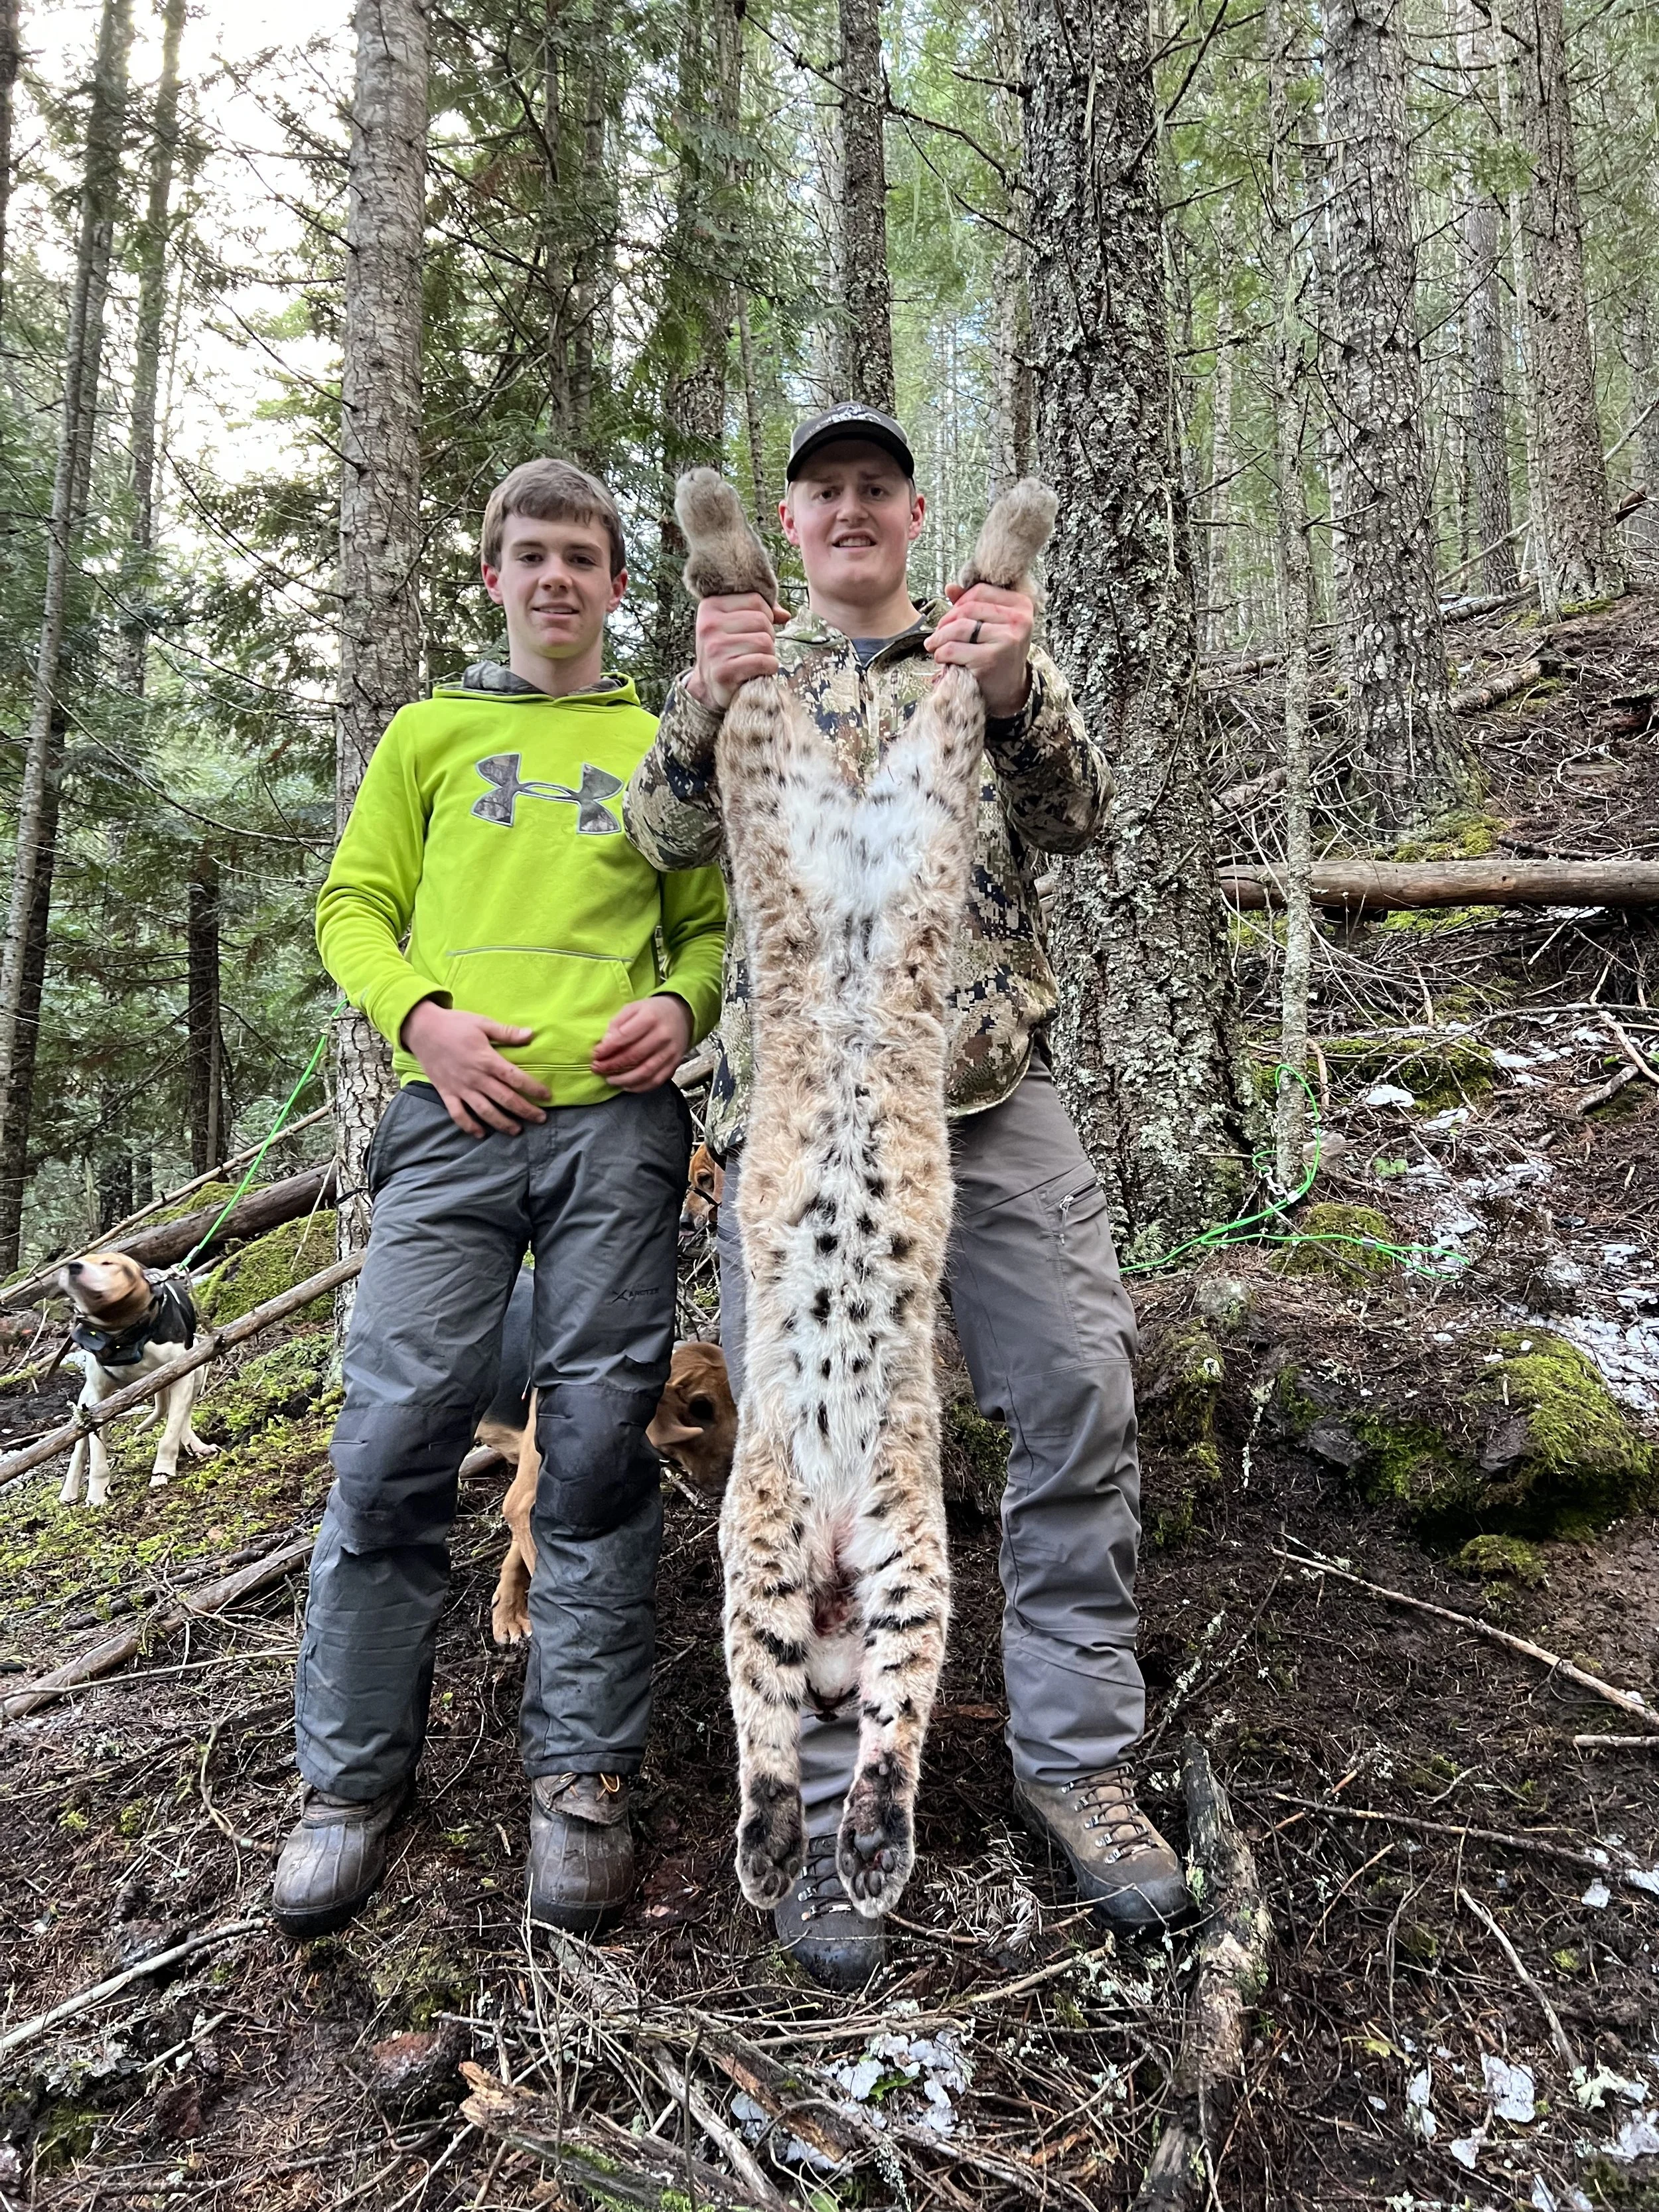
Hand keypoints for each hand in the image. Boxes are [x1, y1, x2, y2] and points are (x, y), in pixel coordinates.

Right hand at [401, 999, 550, 1137]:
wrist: (422, 1029)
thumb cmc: (454, 1024)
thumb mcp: (482, 1023)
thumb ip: (506, 1032)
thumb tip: (531, 1034)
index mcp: (486, 1059)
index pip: (515, 1078)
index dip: (533, 1088)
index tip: (547, 1096)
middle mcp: (475, 1077)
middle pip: (504, 1099)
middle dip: (525, 1111)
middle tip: (541, 1119)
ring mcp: (460, 1087)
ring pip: (484, 1111)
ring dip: (501, 1123)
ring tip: (516, 1130)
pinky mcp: (446, 1092)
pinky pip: (458, 1114)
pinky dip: (468, 1126)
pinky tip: (480, 1134)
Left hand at [591, 994, 692, 1092]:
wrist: (681, 1015)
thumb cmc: (652, 1012)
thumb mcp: (633, 1008)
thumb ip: (617, 1024)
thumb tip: (605, 1043)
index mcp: (650, 1018)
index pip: (624, 1037)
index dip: (607, 1048)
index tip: (595, 1054)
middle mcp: (663, 1035)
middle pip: (634, 1056)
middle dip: (612, 1065)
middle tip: (598, 1068)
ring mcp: (671, 1051)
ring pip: (645, 1072)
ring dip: (624, 1080)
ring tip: (609, 1080)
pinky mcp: (675, 1063)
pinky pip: (657, 1080)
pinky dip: (640, 1087)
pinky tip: (627, 1086)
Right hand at [686, 592, 788, 711]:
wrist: (709, 686)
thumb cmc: (727, 650)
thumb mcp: (735, 623)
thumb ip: (759, 611)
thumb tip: (784, 615)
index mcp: (711, 606)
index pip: (755, 600)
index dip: (765, 614)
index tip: (755, 628)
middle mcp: (709, 625)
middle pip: (762, 620)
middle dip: (768, 635)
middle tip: (756, 648)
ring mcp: (715, 648)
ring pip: (765, 641)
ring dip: (769, 653)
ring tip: (756, 659)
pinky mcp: (724, 671)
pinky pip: (763, 661)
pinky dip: (769, 667)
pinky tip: (760, 671)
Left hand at [924, 581, 1033, 718]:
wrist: (1010, 690)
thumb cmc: (1000, 654)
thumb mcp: (994, 625)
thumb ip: (974, 604)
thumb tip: (950, 588)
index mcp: (1021, 605)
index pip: (981, 591)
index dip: (960, 601)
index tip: (951, 616)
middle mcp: (1018, 620)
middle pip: (968, 608)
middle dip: (946, 621)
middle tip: (937, 634)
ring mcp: (1006, 639)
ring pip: (959, 627)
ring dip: (940, 638)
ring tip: (934, 646)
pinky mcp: (991, 659)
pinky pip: (955, 648)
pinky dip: (942, 653)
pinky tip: (942, 658)